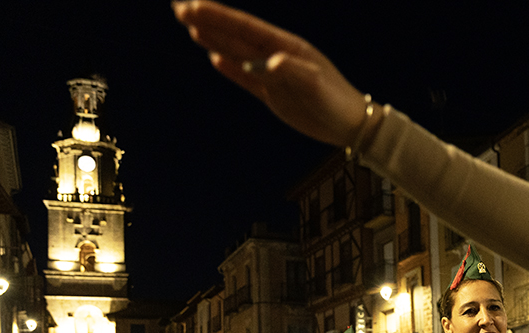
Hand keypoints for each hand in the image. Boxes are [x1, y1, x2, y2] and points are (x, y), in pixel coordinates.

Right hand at [173, 1, 371, 147]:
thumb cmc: (337, 102)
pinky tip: (215, 57)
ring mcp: (274, 76)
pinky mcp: (274, 95)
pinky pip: (247, 79)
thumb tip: (269, 62)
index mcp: (286, 48)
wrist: (350, 125)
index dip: (219, 17)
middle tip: (178, 6)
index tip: (193, 7)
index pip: (245, 29)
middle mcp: (276, 57)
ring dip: (214, 38)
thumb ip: (293, 72)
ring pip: (237, 53)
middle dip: (208, 20)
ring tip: (190, 24)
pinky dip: (231, 68)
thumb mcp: (316, 86)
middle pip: (236, 35)